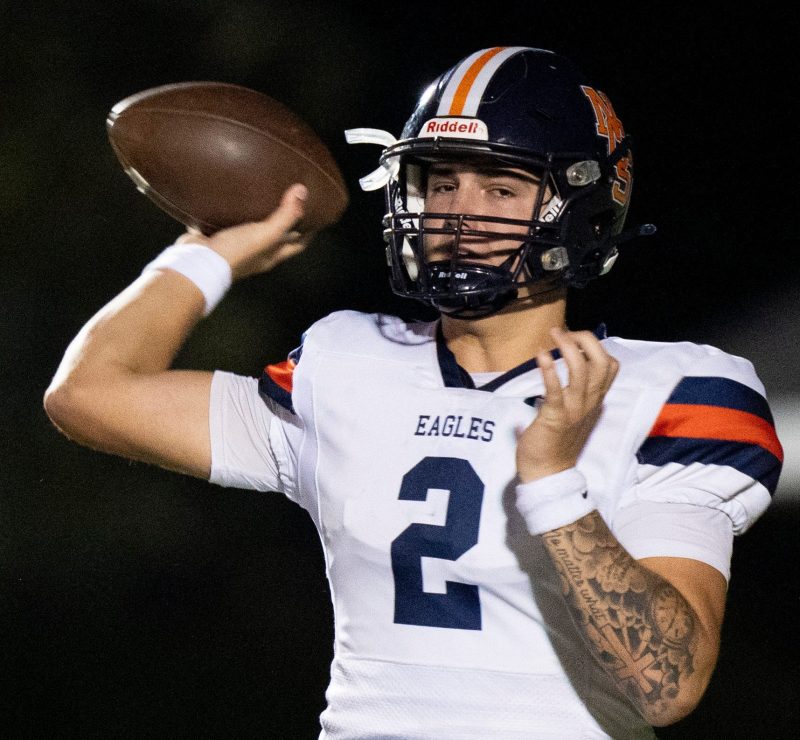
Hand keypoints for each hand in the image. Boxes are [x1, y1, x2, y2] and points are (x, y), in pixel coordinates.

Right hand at [176, 183, 309, 280]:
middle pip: (277, 236)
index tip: (317, 215)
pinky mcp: (217, 237)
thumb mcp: (266, 234)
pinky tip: (231, 197)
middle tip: (291, 198)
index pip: (298, 244)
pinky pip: (227, 222)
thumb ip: (285, 215)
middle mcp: (256, 253)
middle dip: (285, 220)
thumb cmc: (236, 252)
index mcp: (271, 255)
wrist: (197, 262)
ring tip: (263, 192)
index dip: (309, 231)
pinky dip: (231, 211)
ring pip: (252, 228)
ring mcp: (235, 246)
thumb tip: (303, 191)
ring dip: (258, 215)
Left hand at [516, 327, 618, 481]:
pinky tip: (540, 356)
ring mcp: (574, 410)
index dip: (596, 347)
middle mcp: (589, 402)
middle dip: (585, 340)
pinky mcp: (555, 417)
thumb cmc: (555, 443)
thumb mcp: (572, 415)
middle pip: (602, 362)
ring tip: (553, 335)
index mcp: (594, 400)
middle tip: (563, 332)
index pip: (610, 367)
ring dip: (567, 348)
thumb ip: (570, 396)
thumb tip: (554, 377)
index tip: (574, 338)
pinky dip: (549, 370)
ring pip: (582, 371)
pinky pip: (556, 390)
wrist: (548, 474)